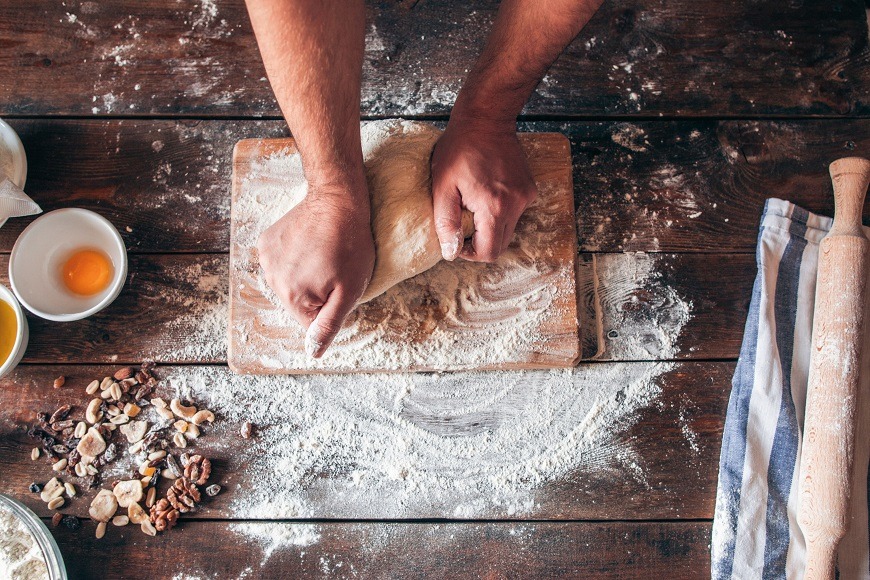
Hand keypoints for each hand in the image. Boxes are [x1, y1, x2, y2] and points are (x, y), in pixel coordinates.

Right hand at [256, 182, 374, 357]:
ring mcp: (267, 260)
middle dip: (317, 292)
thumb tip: (312, 352)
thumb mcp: (350, 291)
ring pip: (290, 283)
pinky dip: (294, 258)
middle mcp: (274, 281)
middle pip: (299, 304)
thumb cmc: (351, 246)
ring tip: (323, 253)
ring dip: (305, 275)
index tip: (340, 285)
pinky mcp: (266, 243)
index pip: (311, 323)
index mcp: (295, 298)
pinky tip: (309, 244)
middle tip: (334, 267)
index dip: (330, 307)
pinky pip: (281, 263)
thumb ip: (329, 324)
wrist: (337, 200)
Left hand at [430, 117, 536, 262]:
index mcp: (494, 207)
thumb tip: (450, 253)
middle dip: (480, 242)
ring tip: (472, 205)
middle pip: (501, 245)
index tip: (457, 239)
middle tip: (462, 225)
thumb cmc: (459, 149)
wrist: (486, 119)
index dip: (470, 253)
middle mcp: (516, 204)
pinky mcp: (529, 188)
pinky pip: (515, 213)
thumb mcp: (442, 186)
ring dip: (490, 226)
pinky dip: (500, 212)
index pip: (489, 252)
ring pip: (508, 229)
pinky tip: (486, 193)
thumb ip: (446, 222)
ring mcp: (526, 196)